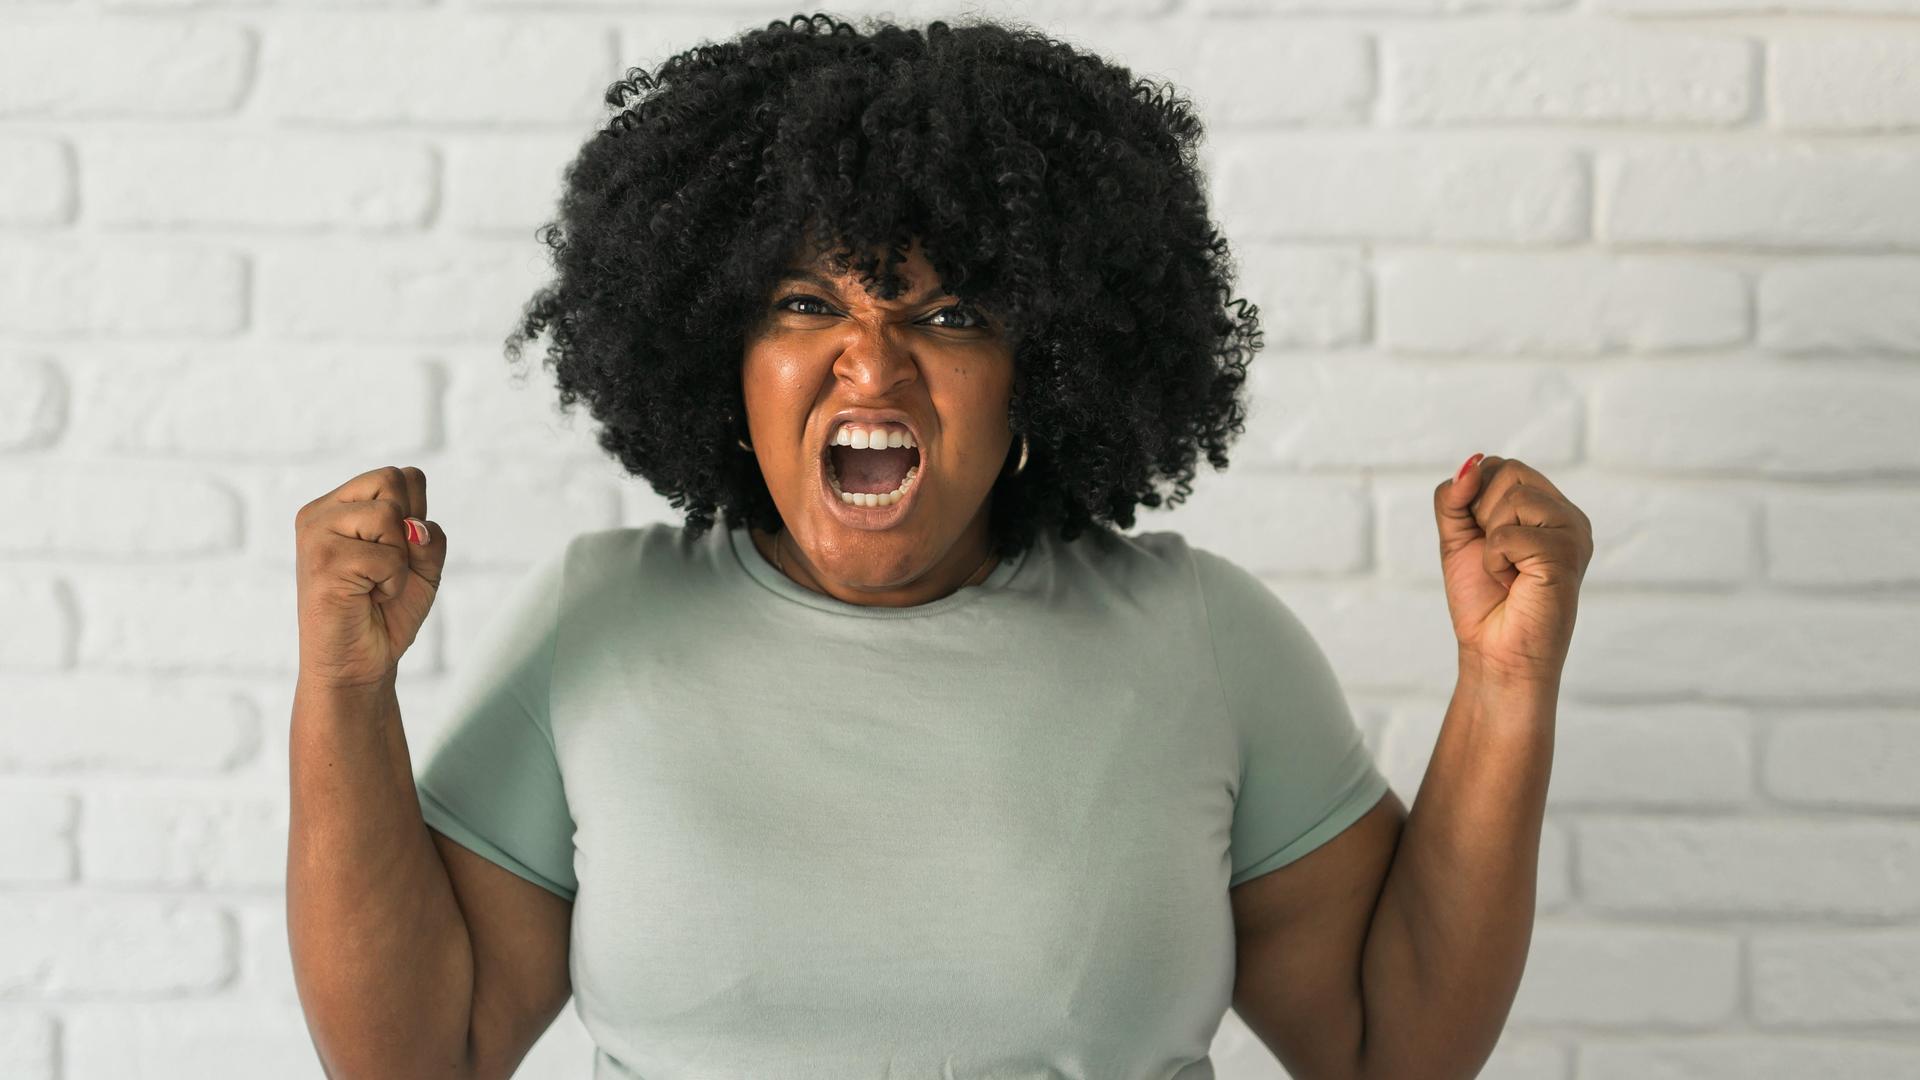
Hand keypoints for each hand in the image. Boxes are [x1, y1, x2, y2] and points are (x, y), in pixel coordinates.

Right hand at [293, 465, 446, 689]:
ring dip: (399, 559)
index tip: (396, 552)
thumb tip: (414, 526)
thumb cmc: (388, 613)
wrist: (360, 664)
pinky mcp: (321, 561)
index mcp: (339, 505)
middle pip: (393, 481)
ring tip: (375, 583)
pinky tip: (368, 598)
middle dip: (407, 531)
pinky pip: (385, 555)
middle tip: (385, 568)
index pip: (400, 476)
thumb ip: (428, 537)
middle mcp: (321, 512)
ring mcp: (316, 533)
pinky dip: (392, 582)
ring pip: (389, 515)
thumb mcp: (423, 567)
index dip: (417, 514)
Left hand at [1433, 453, 1592, 688]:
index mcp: (1549, 508)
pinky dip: (1495, 562)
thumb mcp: (1458, 538)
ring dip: (1490, 539)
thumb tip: (1470, 463)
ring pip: (1511, 497)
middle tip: (1498, 556)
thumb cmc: (1483, 600)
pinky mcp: (1566, 554)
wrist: (1495, 653)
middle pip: (1507, 470)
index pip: (1501, 466)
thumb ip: (1456, 498)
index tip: (1484, 538)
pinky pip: (1508, 534)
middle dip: (1482, 514)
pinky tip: (1513, 584)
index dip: (1474, 499)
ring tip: (1508, 571)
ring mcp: (1572, 533)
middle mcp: (1567, 515)